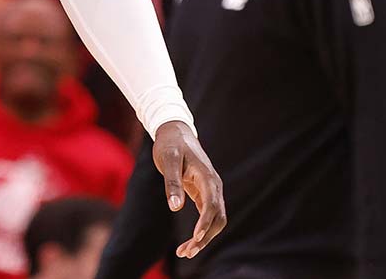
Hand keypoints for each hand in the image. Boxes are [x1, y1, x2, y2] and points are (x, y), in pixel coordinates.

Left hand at [152, 121, 225, 257]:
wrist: (175, 132)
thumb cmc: (170, 144)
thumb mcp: (168, 160)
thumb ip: (172, 182)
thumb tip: (175, 207)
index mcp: (207, 177)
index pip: (211, 204)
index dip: (205, 222)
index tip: (196, 237)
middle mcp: (214, 186)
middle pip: (217, 218)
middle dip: (205, 238)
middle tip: (186, 252)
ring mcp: (211, 191)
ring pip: (214, 220)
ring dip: (204, 238)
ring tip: (185, 252)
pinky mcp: (204, 194)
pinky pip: (207, 216)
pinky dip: (201, 230)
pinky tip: (190, 242)